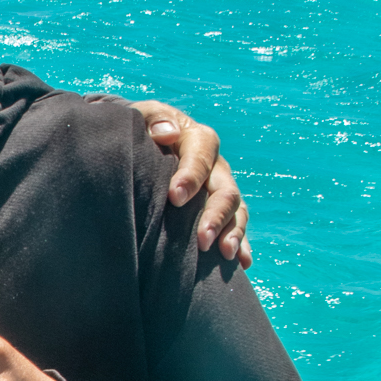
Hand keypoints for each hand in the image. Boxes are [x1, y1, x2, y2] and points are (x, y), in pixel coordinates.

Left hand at [131, 99, 251, 266]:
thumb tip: (167, 133)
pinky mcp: (219, 210)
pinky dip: (241, 244)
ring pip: (236, 211)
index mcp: (197, 139)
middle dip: (216, 216)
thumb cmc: (138, 132)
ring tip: (224, 254)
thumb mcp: (140, 117)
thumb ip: (152, 118)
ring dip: (233, 233)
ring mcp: (220, 190)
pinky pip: (236, 227)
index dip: (191, 176)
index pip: (201, 155)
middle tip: (203, 240)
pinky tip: (242, 263)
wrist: (142, 146)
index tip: (175, 198)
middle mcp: (216, 166)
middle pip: (225, 190)